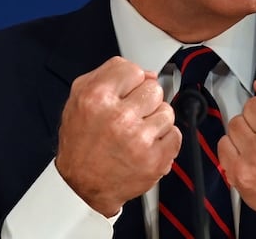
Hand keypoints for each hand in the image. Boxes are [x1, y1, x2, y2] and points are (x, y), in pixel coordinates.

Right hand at [54, 56, 180, 215]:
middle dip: (144, 102)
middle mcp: (119, 117)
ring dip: (155, 121)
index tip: (125, 94)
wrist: (82, 184)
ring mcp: (139, 139)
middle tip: (129, 117)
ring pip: (167, 111)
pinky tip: (146, 145)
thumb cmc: (81, 142)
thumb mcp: (80, 97)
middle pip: (154, 89)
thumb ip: (110, 74)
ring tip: (136, 133)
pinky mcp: (154, 159)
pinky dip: (165, 140)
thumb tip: (148, 73)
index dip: (131, 82)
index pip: (134, 70)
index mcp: (97, 98)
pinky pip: (176, 134)